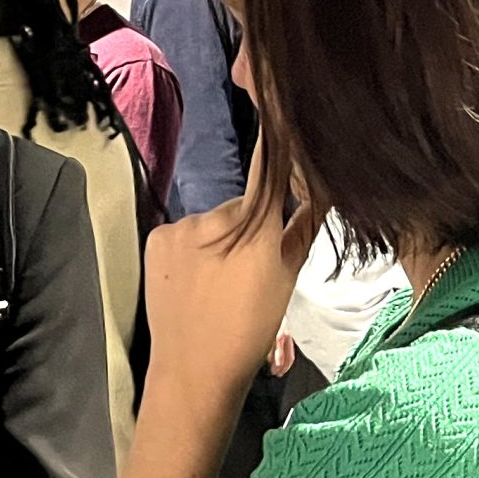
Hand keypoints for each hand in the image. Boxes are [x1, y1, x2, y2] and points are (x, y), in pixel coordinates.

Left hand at [143, 148, 317, 395]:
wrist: (193, 369)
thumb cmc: (249, 329)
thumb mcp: (286, 280)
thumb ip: (302, 231)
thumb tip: (321, 193)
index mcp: (255, 227)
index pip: (271, 169)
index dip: (280, 141)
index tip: (284, 109)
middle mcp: (215, 217)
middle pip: (242, 205)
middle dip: (249, 224)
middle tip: (251, 267)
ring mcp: (181, 227)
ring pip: (212, 221)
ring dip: (219, 239)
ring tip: (220, 281)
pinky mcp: (157, 239)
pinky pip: (184, 233)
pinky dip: (192, 248)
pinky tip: (195, 279)